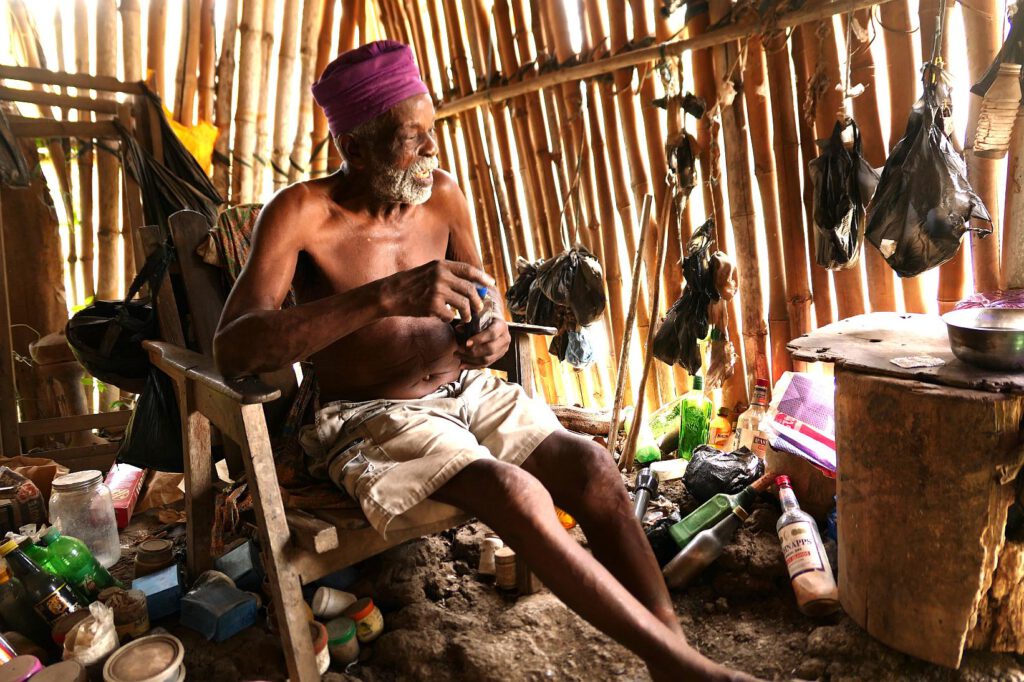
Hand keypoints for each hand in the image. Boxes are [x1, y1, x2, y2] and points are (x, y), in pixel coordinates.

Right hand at [377, 260, 493, 322]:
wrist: (390, 294)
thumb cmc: (411, 283)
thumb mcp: (429, 271)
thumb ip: (448, 275)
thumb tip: (470, 285)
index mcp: (441, 265)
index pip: (468, 270)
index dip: (482, 278)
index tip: (491, 284)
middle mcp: (441, 275)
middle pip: (469, 289)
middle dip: (478, 301)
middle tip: (479, 308)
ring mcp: (437, 290)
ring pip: (463, 304)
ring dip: (467, 314)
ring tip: (466, 318)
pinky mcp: (432, 305)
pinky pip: (449, 315)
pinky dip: (449, 319)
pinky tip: (445, 318)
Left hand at [455, 316, 510, 368]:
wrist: (493, 321)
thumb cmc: (484, 316)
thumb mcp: (478, 315)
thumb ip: (468, 321)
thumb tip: (459, 329)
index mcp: (501, 326)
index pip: (492, 334)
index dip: (479, 339)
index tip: (466, 343)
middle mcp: (505, 338)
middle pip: (490, 349)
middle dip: (473, 352)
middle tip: (458, 349)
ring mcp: (503, 349)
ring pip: (487, 359)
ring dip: (470, 360)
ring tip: (457, 355)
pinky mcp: (498, 357)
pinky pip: (486, 364)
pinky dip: (473, 366)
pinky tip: (462, 365)